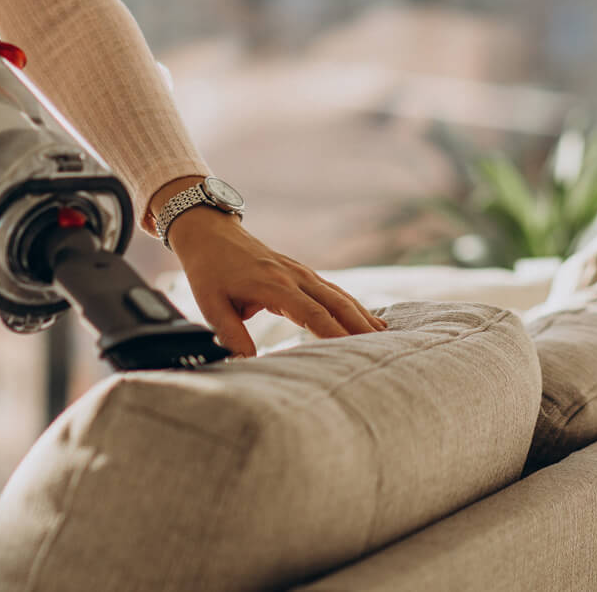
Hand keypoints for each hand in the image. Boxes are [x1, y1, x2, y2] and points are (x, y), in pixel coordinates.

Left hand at [168, 211, 388, 358]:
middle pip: (335, 303)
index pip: (311, 313)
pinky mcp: (302, 272)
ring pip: (339, 296)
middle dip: (359, 328)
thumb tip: (247, 364)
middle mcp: (293, 276)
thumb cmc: (209, 271)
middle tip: (384, 351)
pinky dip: (354, 306)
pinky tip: (371, 321)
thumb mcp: (210, 304)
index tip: (353, 354)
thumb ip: (229, 334)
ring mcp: (301, 272)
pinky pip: (334, 291)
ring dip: (362, 316)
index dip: (334, 334)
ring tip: (386, 340)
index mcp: (273, 285)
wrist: (210, 232)